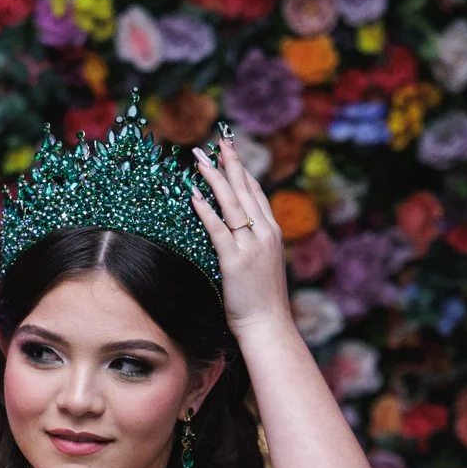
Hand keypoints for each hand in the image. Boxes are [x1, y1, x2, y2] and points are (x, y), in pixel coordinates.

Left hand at [188, 131, 292, 335]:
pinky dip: (206, 210)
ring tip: (200, 159)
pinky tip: (194, 194)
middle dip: (229, 164)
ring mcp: (251, 246)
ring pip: (232, 204)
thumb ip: (255, 246)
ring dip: (215, 178)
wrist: (269, 326)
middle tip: (217, 141)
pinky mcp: (235, 261)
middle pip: (245, 190)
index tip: (230, 153)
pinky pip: (218, 229)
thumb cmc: (264, 303)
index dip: (242, 171)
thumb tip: (240, 235)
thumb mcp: (264, 266)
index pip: (256, 194)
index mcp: (272, 234)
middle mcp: (265, 234)